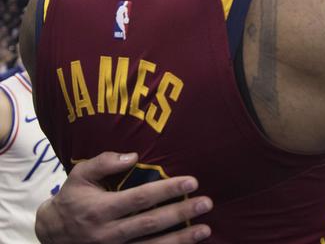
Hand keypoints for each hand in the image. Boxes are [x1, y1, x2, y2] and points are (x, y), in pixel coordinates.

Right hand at [36, 152, 212, 242]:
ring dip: (181, 239)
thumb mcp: (80, 176)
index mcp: (100, 210)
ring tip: (205, 229)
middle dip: (181, 213)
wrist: (52, 234)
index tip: (191, 181)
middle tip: (205, 203)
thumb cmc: (73, 199)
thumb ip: (104, 163)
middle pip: (150, 223)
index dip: (166, 190)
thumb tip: (134, 155)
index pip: (139, 198)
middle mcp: (108, 233)